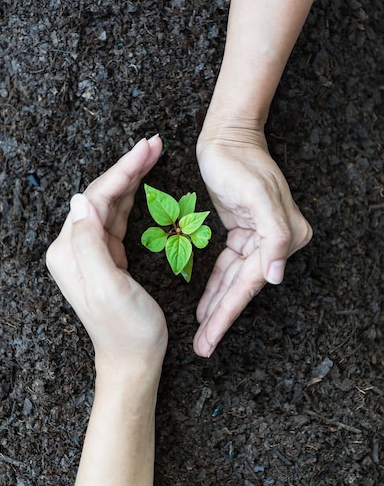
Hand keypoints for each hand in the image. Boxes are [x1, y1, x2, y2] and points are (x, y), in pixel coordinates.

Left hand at [46, 137, 167, 374]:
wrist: (133, 359)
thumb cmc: (126, 329)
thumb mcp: (107, 287)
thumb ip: (90, 243)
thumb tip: (81, 199)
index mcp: (69, 252)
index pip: (95, 198)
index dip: (122, 170)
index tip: (147, 148)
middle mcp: (73, 248)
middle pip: (101, 195)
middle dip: (128, 167)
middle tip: (155, 144)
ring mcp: (90, 251)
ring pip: (110, 203)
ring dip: (131, 177)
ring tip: (153, 154)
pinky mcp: (107, 256)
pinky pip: (117, 218)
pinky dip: (131, 197)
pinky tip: (141, 182)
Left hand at [194, 124, 311, 356]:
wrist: (227, 138)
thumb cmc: (239, 162)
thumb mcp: (258, 195)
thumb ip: (274, 236)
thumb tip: (276, 277)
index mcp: (283, 236)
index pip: (250, 284)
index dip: (228, 314)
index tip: (209, 339)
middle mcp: (275, 241)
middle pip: (242, 288)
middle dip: (221, 319)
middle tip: (202, 347)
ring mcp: (259, 238)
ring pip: (233, 281)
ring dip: (218, 307)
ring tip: (202, 335)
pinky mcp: (242, 233)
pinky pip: (228, 266)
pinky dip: (216, 285)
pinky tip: (206, 306)